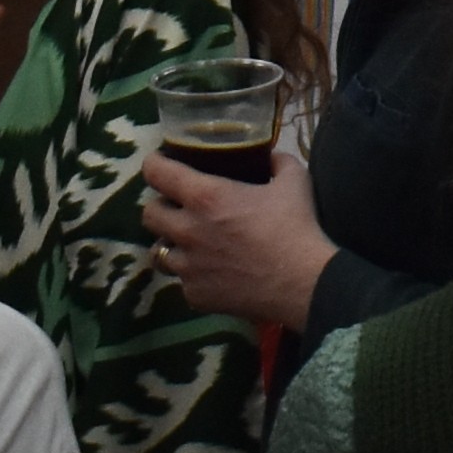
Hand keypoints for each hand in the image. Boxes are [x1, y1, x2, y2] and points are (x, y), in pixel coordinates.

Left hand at [140, 152, 340, 333]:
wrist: (304, 284)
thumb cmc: (296, 227)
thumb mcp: (294, 182)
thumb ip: (278, 162)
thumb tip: (271, 157)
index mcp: (206, 197)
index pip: (157, 173)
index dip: (155, 163)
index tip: (161, 162)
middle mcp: (187, 231)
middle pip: (149, 213)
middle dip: (161, 205)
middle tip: (179, 206)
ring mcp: (188, 267)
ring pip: (159, 251)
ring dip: (173, 243)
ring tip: (192, 243)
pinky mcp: (195, 294)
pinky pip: (183, 280)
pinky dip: (193, 274)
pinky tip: (213, 272)